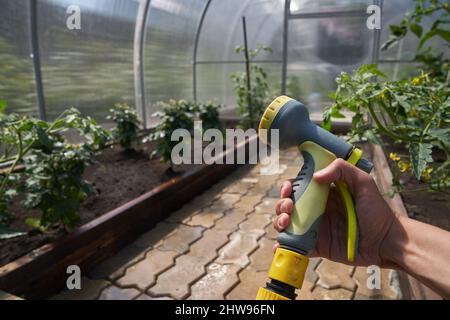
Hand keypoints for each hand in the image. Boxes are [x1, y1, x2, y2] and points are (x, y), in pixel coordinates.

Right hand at [273, 159, 397, 267]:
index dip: (288, 188)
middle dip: (282, 205)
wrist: (387, 241)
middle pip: (288, 205)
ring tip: (285, 223)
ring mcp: (316, 229)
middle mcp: (316, 210)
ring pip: (288, 225)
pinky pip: (297, 246)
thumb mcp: (364, 183)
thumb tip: (315, 176)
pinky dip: (284, 246)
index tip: (288, 189)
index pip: (299, 187)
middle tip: (289, 208)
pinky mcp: (318, 247)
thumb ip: (342, 170)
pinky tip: (279, 246)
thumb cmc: (378, 211)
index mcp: (324, 194)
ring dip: (280, 222)